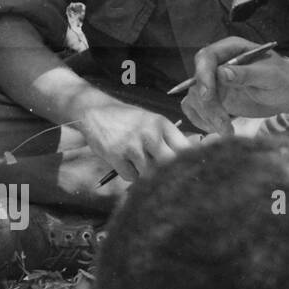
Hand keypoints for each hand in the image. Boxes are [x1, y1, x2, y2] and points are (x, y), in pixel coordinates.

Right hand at [77, 100, 192, 182]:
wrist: (94, 111)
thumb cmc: (127, 119)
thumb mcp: (151, 121)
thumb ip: (169, 138)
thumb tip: (193, 156)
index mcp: (162, 125)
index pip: (186, 149)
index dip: (190, 163)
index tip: (189, 172)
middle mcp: (149, 134)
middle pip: (170, 165)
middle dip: (167, 172)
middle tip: (161, 173)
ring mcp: (132, 145)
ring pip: (150, 174)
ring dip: (145, 174)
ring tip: (138, 163)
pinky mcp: (115, 155)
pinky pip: (131, 177)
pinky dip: (129, 174)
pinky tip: (124, 162)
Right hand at [182, 38, 288, 130]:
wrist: (288, 94)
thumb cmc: (283, 80)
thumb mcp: (270, 76)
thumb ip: (246, 74)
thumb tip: (221, 73)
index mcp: (230, 50)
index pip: (206, 58)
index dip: (203, 75)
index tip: (207, 95)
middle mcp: (217, 64)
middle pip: (198, 81)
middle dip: (207, 104)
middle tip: (223, 122)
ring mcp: (213, 82)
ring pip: (195, 97)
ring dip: (208, 116)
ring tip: (227, 131)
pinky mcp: (212, 98)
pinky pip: (195, 108)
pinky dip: (202, 120)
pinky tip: (218, 129)